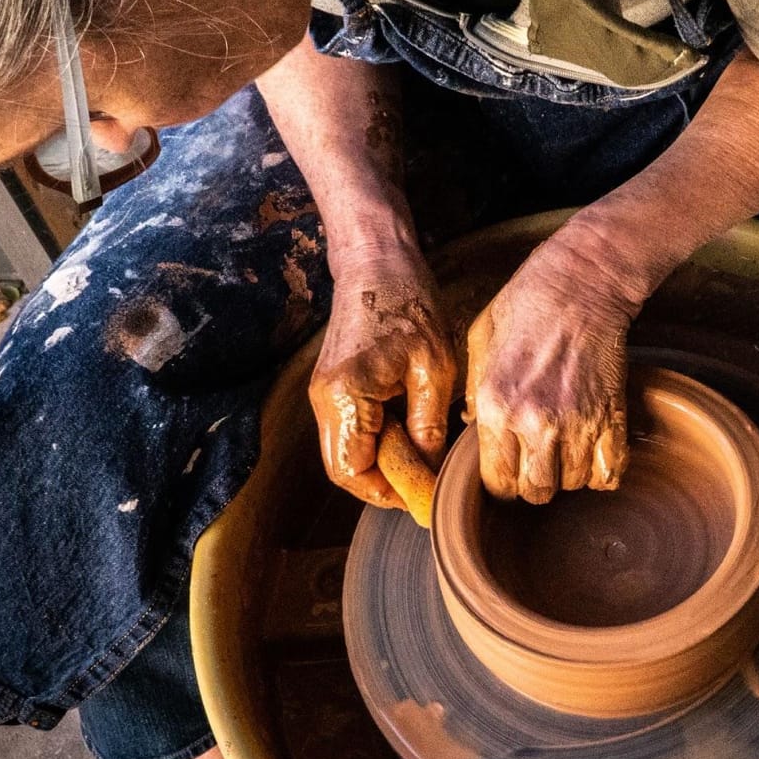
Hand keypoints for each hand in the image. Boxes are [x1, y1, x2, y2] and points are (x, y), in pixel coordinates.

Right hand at [309, 247, 455, 513]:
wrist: (377, 261)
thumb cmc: (409, 304)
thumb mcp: (434, 369)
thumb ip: (428, 427)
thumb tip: (430, 472)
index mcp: (345, 397)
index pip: (353, 473)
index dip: (388, 493)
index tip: (423, 497)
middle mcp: (324, 400)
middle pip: (344, 469)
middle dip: (384, 484)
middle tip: (425, 482)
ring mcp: (324, 394)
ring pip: (347, 453)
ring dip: (382, 463)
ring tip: (422, 455)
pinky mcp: (333, 386)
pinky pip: (351, 431)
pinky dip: (378, 442)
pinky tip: (411, 430)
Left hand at [465, 235, 640, 503]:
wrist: (582, 282)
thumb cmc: (526, 304)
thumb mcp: (479, 342)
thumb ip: (473, 392)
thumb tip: (472, 427)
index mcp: (495, 406)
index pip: (496, 482)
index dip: (501, 481)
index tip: (508, 467)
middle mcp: (534, 422)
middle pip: (535, 492)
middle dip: (534, 483)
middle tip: (536, 460)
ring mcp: (577, 422)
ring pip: (572, 484)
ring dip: (568, 474)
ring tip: (564, 448)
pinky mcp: (612, 416)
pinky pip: (610, 472)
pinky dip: (602, 471)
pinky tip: (592, 453)